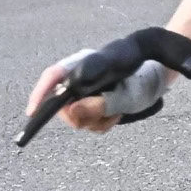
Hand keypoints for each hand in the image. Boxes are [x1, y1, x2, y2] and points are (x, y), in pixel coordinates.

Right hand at [25, 51, 165, 135]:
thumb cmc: (142, 79)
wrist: (158, 80)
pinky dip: (102, 124)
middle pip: (63, 104)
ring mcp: (85, 93)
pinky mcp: (93, 105)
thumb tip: (72, 113)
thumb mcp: (124, 94)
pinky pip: (89, 123)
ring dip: (96, 121)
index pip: (53, 77)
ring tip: (116, 112)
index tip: (32, 113)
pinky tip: (117, 115)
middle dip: (81, 116)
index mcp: (82, 66)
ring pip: (76, 117)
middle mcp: (79, 79)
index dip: (39, 94)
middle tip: (102, 115)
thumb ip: (99, 104)